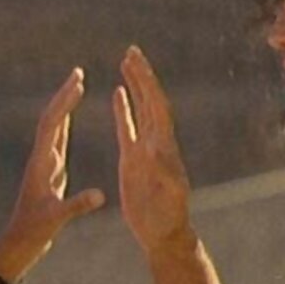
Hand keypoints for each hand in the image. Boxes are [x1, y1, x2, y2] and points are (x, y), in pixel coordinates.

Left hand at [0, 68, 104, 283]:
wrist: (18, 244)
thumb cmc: (34, 233)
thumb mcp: (57, 220)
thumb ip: (77, 206)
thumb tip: (100, 195)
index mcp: (42, 165)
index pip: (52, 126)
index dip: (64, 103)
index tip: (78, 83)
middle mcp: (41, 160)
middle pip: (51, 119)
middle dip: (63, 96)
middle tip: (77, 72)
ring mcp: (44, 165)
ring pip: (54, 128)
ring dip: (63, 106)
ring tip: (76, 85)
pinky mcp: (48, 173)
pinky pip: (56, 142)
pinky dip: (64, 125)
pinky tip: (68, 117)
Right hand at [113, 46, 195, 254]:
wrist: (162, 233)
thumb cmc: (168, 218)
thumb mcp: (168, 196)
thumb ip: (163, 174)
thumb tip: (151, 150)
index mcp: (164, 146)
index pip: (157, 107)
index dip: (148, 83)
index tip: (138, 62)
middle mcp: (157, 142)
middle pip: (150, 101)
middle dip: (142, 75)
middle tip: (132, 50)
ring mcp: (144, 149)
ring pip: (140, 109)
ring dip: (134, 85)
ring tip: (126, 61)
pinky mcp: (133, 159)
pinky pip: (128, 127)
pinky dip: (123, 109)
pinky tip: (117, 92)